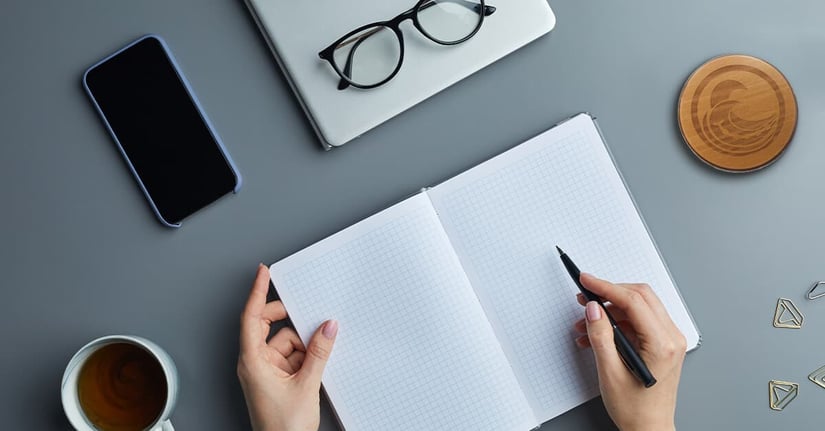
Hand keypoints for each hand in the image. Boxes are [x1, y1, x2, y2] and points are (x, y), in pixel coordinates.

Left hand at [238, 264, 337, 430]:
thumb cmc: (282, 427)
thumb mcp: (306, 385)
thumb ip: (318, 353)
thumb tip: (328, 327)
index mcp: (252, 361)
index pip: (251, 317)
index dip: (258, 292)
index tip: (263, 273)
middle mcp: (255, 363)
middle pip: (269, 327)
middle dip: (290, 323)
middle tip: (308, 316)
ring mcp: (266, 371)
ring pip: (286, 342)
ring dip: (303, 345)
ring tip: (317, 357)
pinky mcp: (277, 379)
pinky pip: (291, 356)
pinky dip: (305, 356)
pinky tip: (316, 365)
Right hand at [573, 273, 685, 430]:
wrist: (649, 428)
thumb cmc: (636, 409)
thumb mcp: (610, 372)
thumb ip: (601, 336)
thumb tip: (593, 310)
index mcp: (663, 344)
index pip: (634, 301)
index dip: (606, 288)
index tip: (587, 281)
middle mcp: (671, 338)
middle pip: (640, 296)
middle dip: (609, 293)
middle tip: (585, 297)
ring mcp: (669, 339)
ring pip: (639, 306)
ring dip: (611, 309)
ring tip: (587, 322)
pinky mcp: (662, 343)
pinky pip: (640, 320)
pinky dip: (618, 321)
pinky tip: (598, 333)